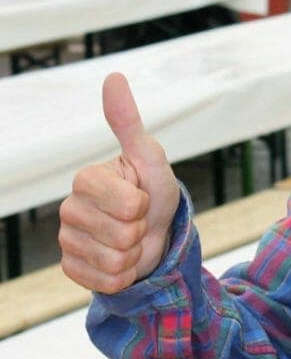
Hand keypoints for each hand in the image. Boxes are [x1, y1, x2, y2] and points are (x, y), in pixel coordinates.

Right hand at [58, 72, 180, 293]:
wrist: (154, 231)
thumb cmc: (153, 190)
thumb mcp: (151, 157)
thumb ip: (129, 122)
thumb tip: (114, 76)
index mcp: (85, 180)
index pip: (128, 205)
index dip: (144, 205)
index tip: (141, 195)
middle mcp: (68, 209)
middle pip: (122, 235)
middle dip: (140, 230)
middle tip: (138, 220)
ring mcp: (67, 241)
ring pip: (115, 260)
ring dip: (133, 254)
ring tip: (130, 238)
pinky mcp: (72, 269)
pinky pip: (106, 282)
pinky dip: (123, 275)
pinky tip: (120, 259)